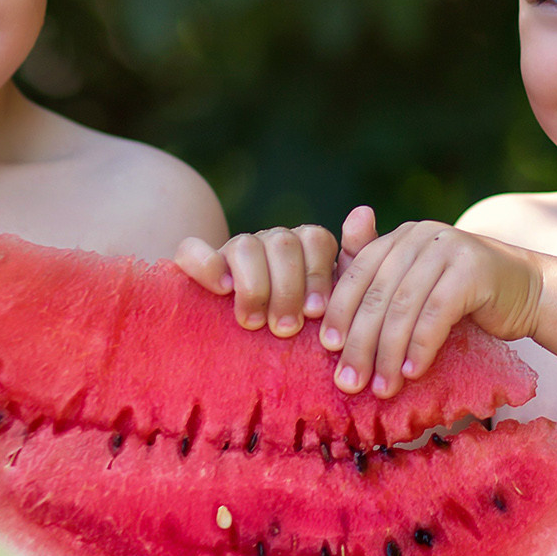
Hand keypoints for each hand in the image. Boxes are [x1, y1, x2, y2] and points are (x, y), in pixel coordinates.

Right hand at [175, 224, 340, 337]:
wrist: (255, 344)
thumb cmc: (305, 324)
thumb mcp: (336, 299)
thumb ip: (356, 259)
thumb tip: (364, 211)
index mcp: (305, 246)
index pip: (316, 239)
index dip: (317, 275)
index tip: (316, 313)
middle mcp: (271, 241)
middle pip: (282, 243)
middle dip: (287, 289)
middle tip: (287, 329)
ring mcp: (233, 250)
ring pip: (244, 246)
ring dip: (254, 287)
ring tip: (256, 324)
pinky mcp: (197, 263)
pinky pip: (192, 249)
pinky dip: (206, 265)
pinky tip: (221, 290)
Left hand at [322, 207, 542, 397]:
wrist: (528, 292)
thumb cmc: (463, 298)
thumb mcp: (416, 291)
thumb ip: (376, 293)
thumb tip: (321, 316)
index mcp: (399, 237)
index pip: (358, 273)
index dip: (340, 311)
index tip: (326, 350)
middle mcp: (420, 236)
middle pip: (378, 293)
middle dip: (360, 342)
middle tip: (349, 382)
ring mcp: (448, 247)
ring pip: (404, 306)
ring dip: (389, 353)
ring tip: (382, 388)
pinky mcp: (473, 269)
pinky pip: (436, 312)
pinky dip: (421, 346)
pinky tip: (412, 373)